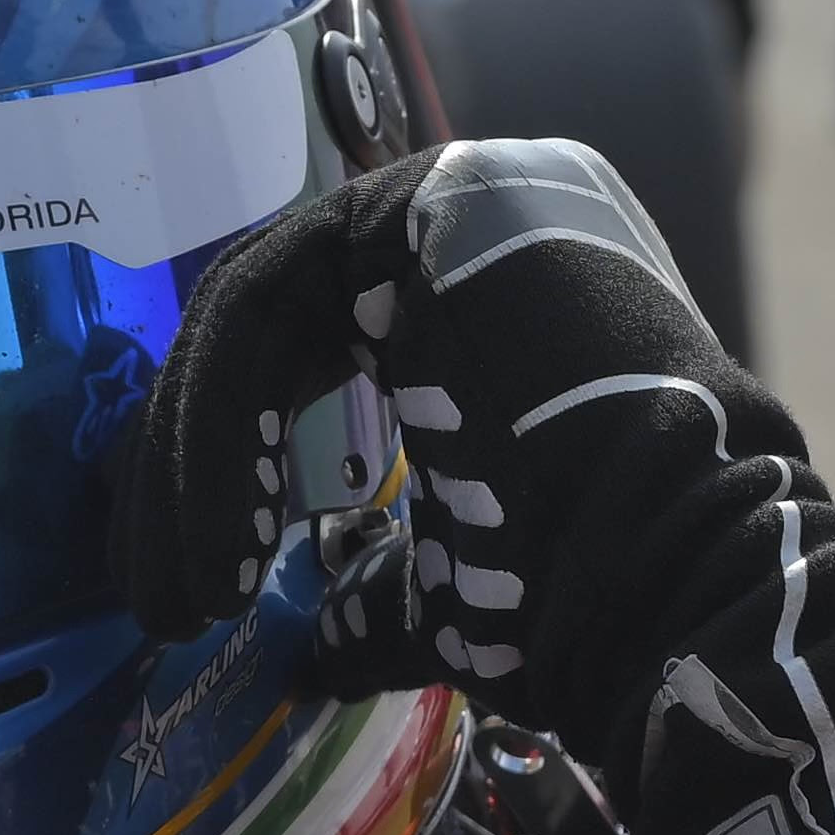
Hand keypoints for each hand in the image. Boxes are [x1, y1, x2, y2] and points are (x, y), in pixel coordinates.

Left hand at [125, 133, 778, 735]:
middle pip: (271, 323)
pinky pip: (268, 300)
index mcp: (504, 292)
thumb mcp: (463, 578)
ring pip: (257, 312)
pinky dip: (216, 427)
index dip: (239, 466)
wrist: (678, 581)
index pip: (314, 345)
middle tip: (156, 594)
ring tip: (181, 594)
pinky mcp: (435, 196)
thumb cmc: (595, 593)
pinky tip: (221, 538)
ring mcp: (468, 190)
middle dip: (192, 468)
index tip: (202, 591)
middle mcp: (489, 218)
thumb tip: (318, 644)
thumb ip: (387, 579)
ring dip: (192, 464)